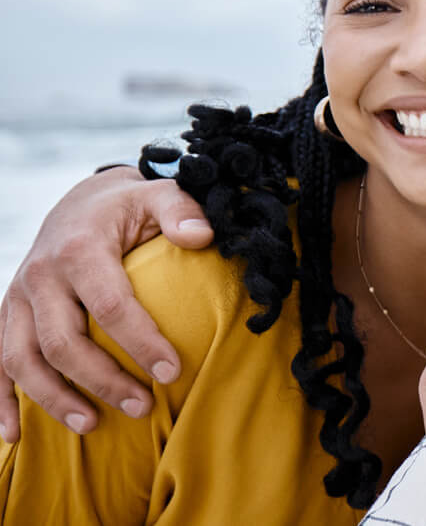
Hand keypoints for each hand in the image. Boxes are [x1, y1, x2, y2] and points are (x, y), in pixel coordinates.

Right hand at [0, 166, 211, 441]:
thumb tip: (201, 236)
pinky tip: (15, 435)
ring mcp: (18, 299)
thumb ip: (181, 209)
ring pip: (22, 358)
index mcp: (79, 249)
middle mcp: (40, 276)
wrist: (80, 204)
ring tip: (93, 425)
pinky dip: (0, 401)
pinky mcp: (7, 316)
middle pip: (63, 341)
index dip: (140, 341)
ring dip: (54, 398)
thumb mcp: (157, 196)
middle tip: (143, 406)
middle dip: (103, 379)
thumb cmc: (128, 208)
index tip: (172, 371)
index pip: (110, 305)